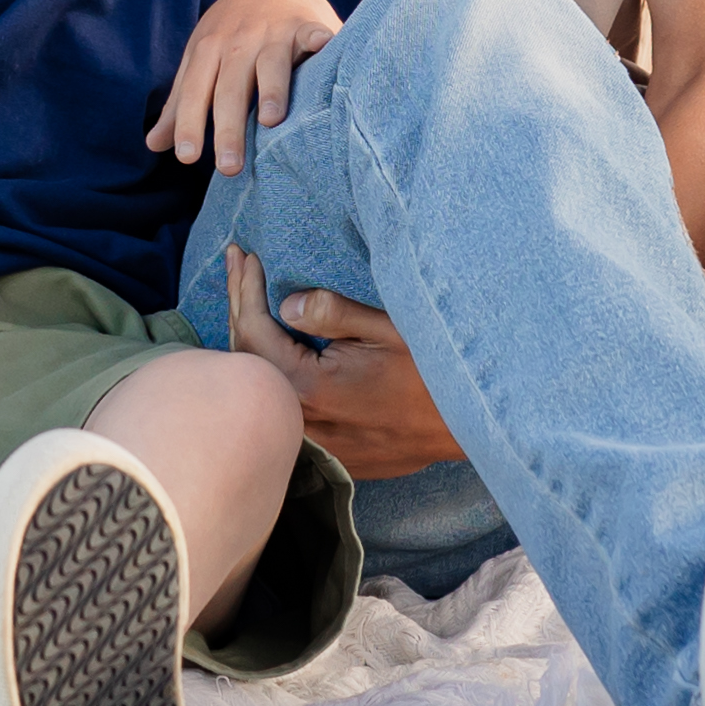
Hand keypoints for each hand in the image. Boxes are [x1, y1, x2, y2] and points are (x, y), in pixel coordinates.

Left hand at [148, 0, 343, 173]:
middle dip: (229, 126)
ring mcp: (273, 32)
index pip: (195, 92)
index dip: (190, 124)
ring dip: (272, 90)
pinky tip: (323, 47)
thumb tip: (153, 145)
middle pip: (231, 88)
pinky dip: (318, 39)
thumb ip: (181, 104)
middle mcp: (239, 43)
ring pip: (271, 64)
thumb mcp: (200, 63)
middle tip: (229, 167)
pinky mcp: (306, 26)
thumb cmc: (229, 38)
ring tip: (270, 121)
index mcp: (207, 52)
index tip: (188, 158)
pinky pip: (312, 34)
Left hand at [219, 246, 468, 480]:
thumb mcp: (388, 329)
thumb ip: (332, 313)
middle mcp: (301, 420)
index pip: (255, 331)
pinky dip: (269, 370)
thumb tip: (287, 304)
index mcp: (310, 388)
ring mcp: (312, 441)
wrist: (468, 431)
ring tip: (244, 295)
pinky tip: (269, 344)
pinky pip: (282, 405)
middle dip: (238, 304)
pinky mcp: (326, 450)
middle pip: (247, 359)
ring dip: (249, 337)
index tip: (244, 255)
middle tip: (236, 264)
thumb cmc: (433, 375)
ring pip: (262, 385)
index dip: (245, 288)